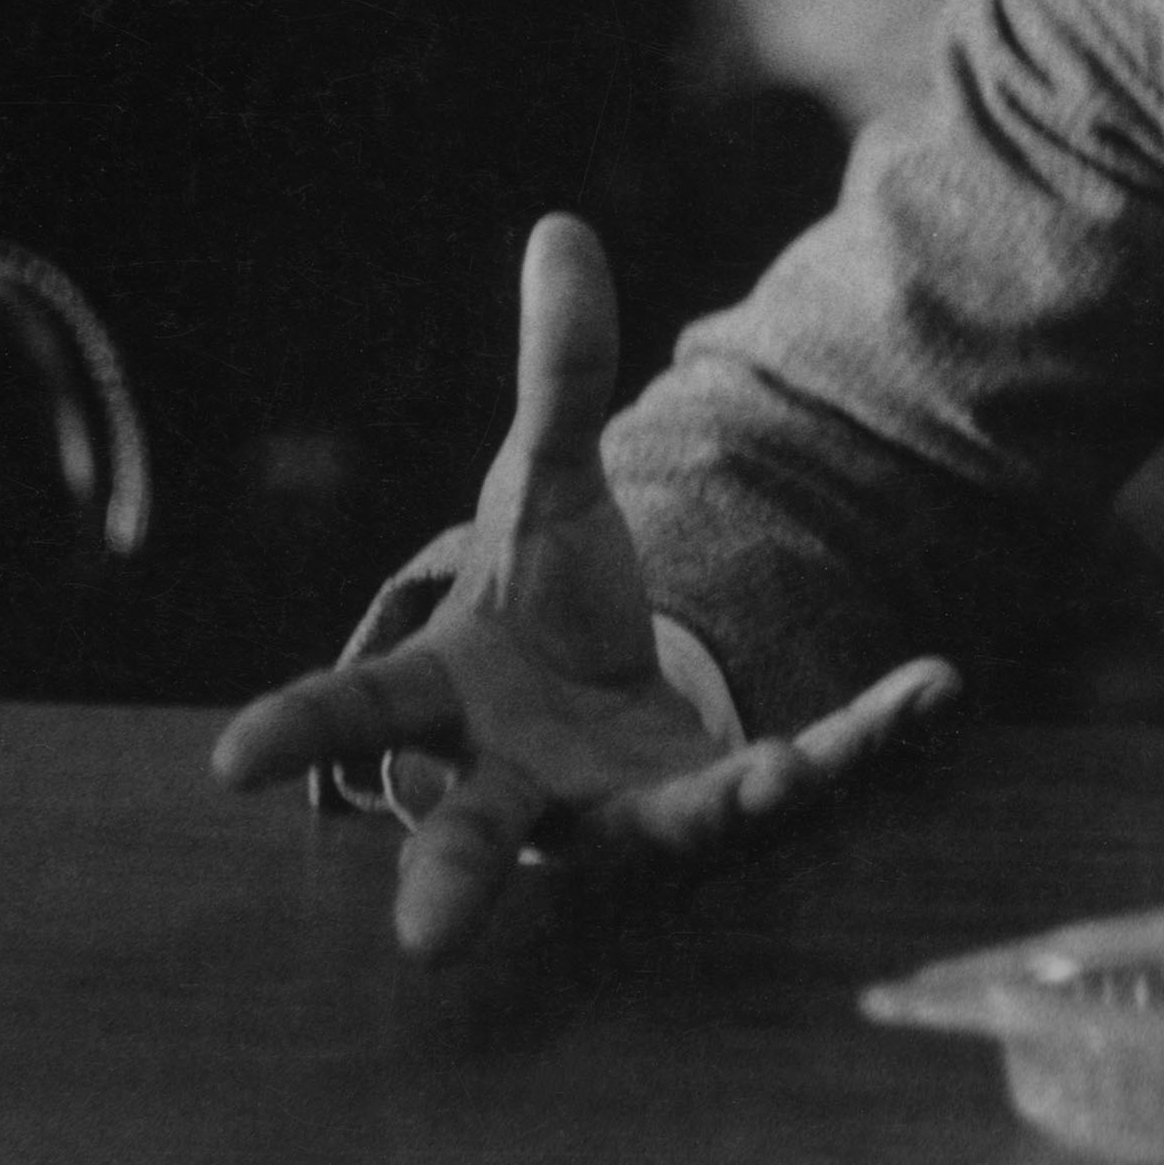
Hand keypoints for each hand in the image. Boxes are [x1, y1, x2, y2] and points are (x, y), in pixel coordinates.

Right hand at [211, 216, 954, 960]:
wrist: (615, 693)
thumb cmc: (546, 605)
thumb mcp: (552, 484)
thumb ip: (559, 373)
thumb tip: (562, 226)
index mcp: (449, 690)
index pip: (356, 707)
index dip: (295, 728)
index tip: (230, 761)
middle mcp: (514, 775)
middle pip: (468, 831)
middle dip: (447, 877)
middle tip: (422, 938)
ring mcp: (611, 810)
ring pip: (654, 832)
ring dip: (718, 806)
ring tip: (779, 775)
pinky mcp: (711, 812)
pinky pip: (793, 776)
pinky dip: (864, 737)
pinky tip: (934, 686)